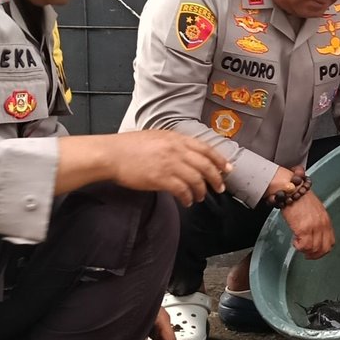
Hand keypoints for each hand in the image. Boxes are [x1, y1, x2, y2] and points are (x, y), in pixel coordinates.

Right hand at [106, 131, 230, 205]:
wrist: (112, 154)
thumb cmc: (129, 147)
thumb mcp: (156, 137)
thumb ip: (174, 144)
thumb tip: (187, 155)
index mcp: (176, 138)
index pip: (206, 148)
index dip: (220, 159)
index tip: (227, 169)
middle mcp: (177, 150)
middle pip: (206, 165)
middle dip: (216, 178)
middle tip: (220, 188)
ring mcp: (170, 164)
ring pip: (197, 180)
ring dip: (201, 191)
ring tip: (199, 197)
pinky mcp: (161, 178)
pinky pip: (182, 190)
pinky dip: (187, 198)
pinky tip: (186, 202)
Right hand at [283, 191, 334, 258]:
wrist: (292, 190)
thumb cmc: (300, 198)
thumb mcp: (315, 211)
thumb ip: (318, 223)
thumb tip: (315, 235)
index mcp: (326, 220)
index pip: (330, 242)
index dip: (323, 251)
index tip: (316, 252)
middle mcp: (322, 224)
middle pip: (323, 248)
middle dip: (314, 255)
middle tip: (306, 254)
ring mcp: (314, 227)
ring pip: (313, 249)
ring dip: (304, 250)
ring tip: (298, 244)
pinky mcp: (303, 229)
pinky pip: (303, 246)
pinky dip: (298, 246)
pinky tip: (294, 240)